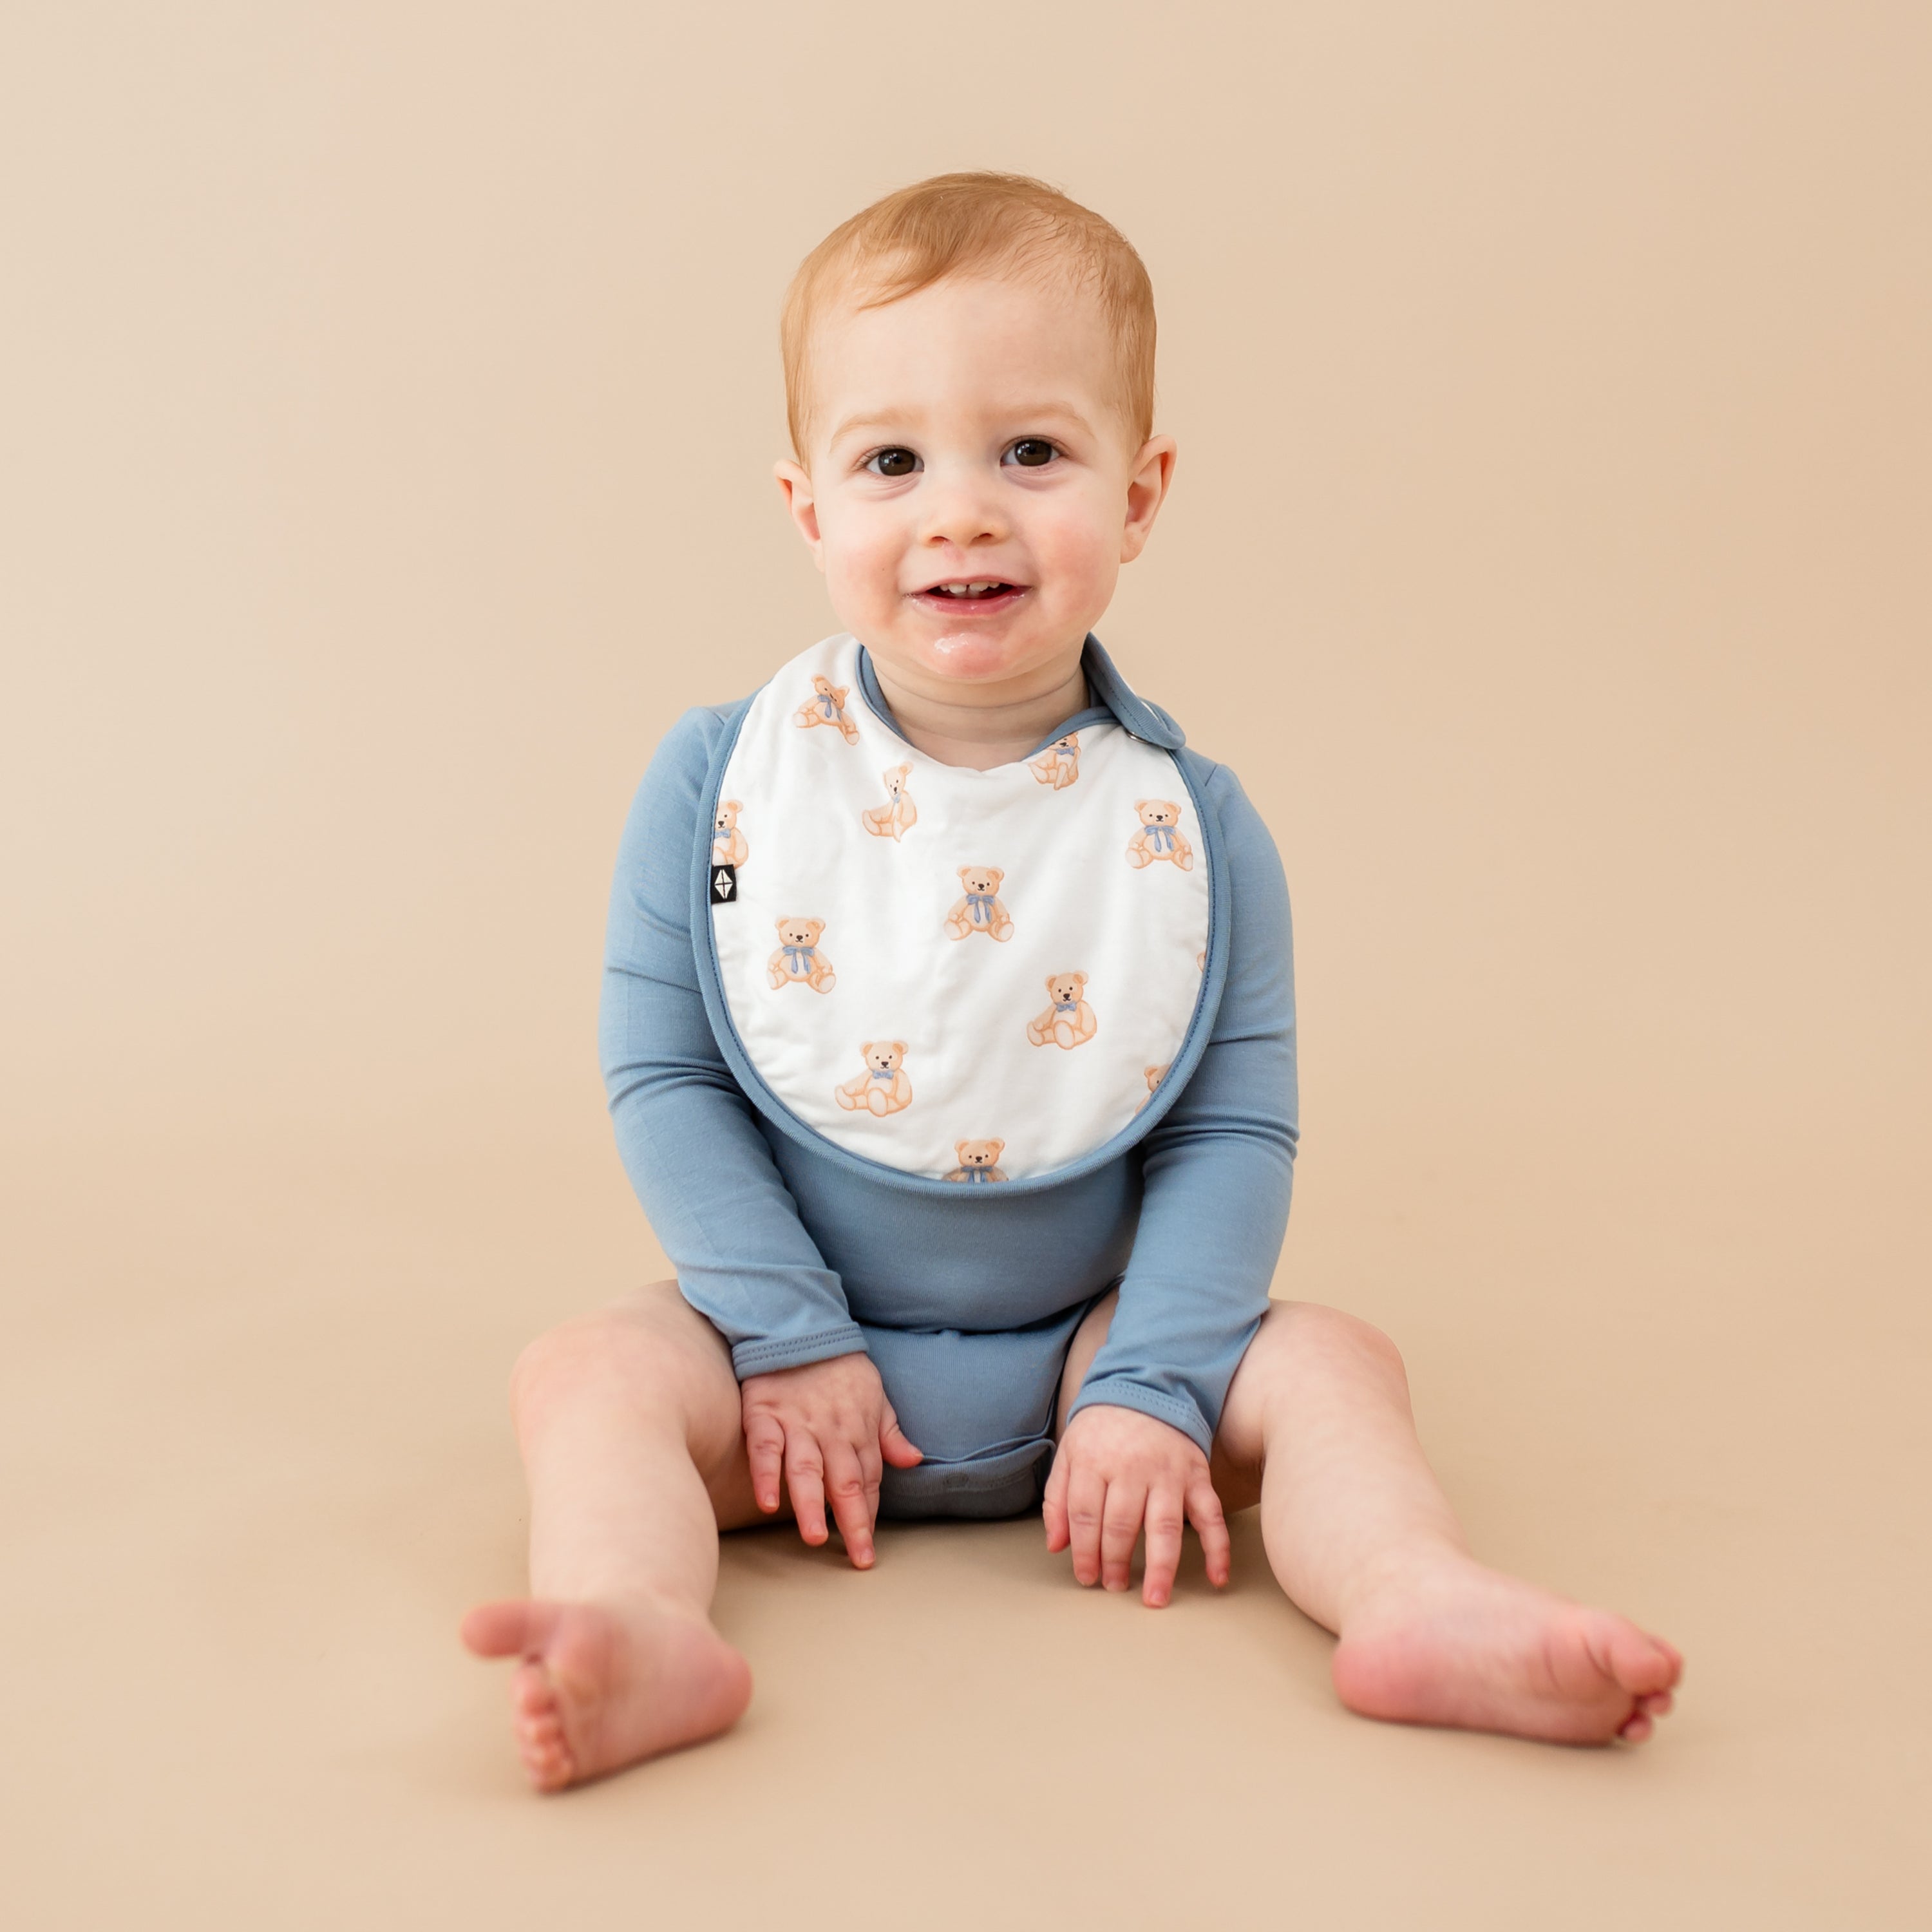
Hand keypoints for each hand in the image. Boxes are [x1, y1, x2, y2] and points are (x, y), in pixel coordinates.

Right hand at [740, 1353, 921, 1567]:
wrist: (799, 1325)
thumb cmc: (840, 1366)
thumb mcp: (875, 1393)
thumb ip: (889, 1431)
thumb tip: (914, 1460)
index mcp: (859, 1428)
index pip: (869, 1479)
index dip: (869, 1513)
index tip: (869, 1546)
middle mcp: (831, 1431)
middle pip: (844, 1481)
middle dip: (853, 1521)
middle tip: (858, 1557)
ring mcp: (797, 1424)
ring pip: (807, 1470)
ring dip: (812, 1504)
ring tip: (816, 1537)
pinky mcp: (764, 1415)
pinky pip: (765, 1448)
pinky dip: (766, 1475)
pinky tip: (768, 1502)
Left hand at [1043, 1403, 1229, 1606]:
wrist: (1148, 1389)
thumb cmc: (1103, 1429)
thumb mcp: (1070, 1452)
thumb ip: (1058, 1498)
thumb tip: (1056, 1546)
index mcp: (1094, 1460)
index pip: (1085, 1516)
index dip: (1084, 1552)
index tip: (1086, 1577)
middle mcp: (1132, 1467)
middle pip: (1121, 1524)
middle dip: (1115, 1562)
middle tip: (1114, 1587)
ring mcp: (1168, 1473)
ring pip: (1164, 1525)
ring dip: (1161, 1567)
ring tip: (1155, 1598)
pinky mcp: (1197, 1475)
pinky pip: (1211, 1514)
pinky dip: (1218, 1547)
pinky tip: (1216, 1577)